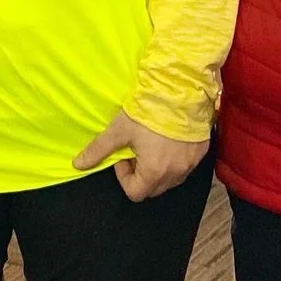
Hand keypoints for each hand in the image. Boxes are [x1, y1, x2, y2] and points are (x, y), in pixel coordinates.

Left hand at [73, 111, 208, 200]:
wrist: (180, 88)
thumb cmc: (148, 110)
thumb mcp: (118, 130)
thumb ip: (98, 150)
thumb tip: (78, 164)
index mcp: (155, 172)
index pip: (135, 193)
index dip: (124, 177)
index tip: (123, 156)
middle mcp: (176, 172)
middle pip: (154, 189)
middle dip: (141, 174)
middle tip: (136, 150)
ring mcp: (191, 163)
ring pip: (171, 179)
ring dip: (159, 169)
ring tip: (152, 144)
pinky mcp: (202, 150)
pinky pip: (186, 165)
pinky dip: (175, 159)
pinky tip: (168, 139)